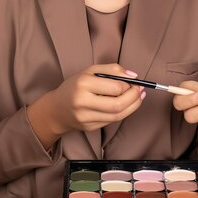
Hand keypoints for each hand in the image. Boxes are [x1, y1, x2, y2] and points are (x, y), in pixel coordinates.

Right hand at [28, 64, 144, 147]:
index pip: (114, 87)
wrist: (57, 109)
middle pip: (117, 105)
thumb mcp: (91, 71)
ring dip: (133, 106)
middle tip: (141, 90)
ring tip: (139, 96)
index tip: (135, 81)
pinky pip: (112, 121)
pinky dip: (124, 112)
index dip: (129, 85)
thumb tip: (133, 76)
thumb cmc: (75, 85)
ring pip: (117, 116)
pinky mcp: (90, 128)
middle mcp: (82, 103)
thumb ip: (113, 69)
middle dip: (134, 97)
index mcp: (83, 84)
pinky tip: (127, 104)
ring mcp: (86, 118)